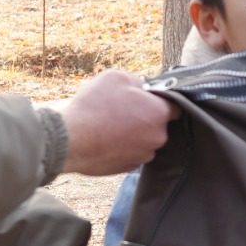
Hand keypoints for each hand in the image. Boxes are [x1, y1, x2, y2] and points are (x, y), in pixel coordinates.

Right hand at [53, 69, 173, 175]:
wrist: (69, 139)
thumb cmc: (93, 106)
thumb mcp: (116, 78)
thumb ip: (138, 82)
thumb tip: (144, 88)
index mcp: (159, 114)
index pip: (175, 107)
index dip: (161, 101)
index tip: (148, 99)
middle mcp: (157, 137)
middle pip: (158, 125)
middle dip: (145, 117)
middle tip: (122, 110)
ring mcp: (143, 156)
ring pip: (144, 140)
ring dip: (133, 133)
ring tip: (110, 125)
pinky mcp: (128, 168)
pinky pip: (131, 153)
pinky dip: (122, 147)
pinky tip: (106, 139)